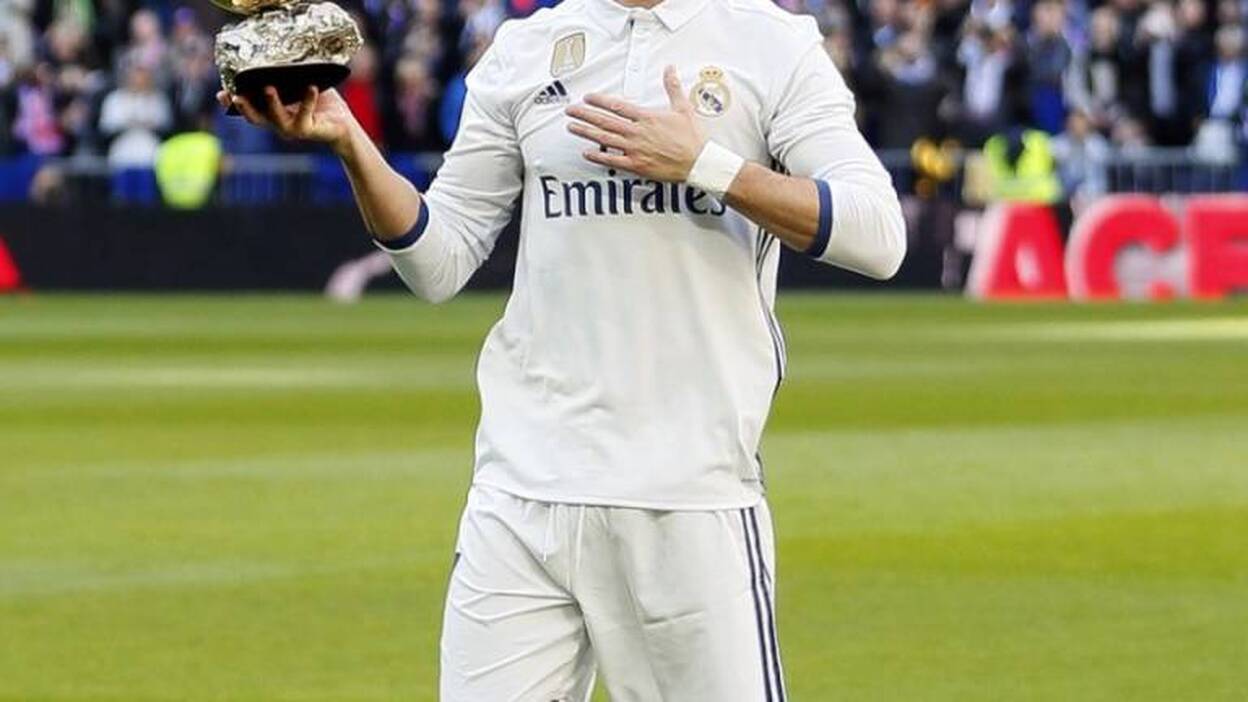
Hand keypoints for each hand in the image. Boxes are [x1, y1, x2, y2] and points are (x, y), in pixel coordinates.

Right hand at [217, 86, 356, 153]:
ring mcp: (293, 129)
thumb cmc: (318, 102)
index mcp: (272, 112)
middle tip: (236, 96)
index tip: (221, 94)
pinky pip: (305, 115)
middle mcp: (278, 123)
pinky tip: (310, 87)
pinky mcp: (309, 130)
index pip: (249, 109)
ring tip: (268, 89)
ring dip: (272, 105)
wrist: (342, 123)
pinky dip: (308, 101)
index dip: (233, 104)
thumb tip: (272, 54)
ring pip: (277, 120)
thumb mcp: (298, 86)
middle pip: (256, 118)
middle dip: (245, 108)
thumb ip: (284, 76)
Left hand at [565, 65, 706, 181]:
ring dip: (586, 132)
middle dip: (585, 114)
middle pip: (605, 121)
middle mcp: (637, 132)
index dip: (599, 100)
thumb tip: (670, 69)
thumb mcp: (683, 107)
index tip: (588, 97)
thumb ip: (672, 87)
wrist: (699, 162)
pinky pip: (613, 160)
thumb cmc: (692, 138)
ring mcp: (635, 149)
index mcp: (647, 117)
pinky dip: (598, 157)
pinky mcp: (637, 165)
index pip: (617, 106)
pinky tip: (586, 153)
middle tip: (571, 110)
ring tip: (572, 127)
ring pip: (605, 139)